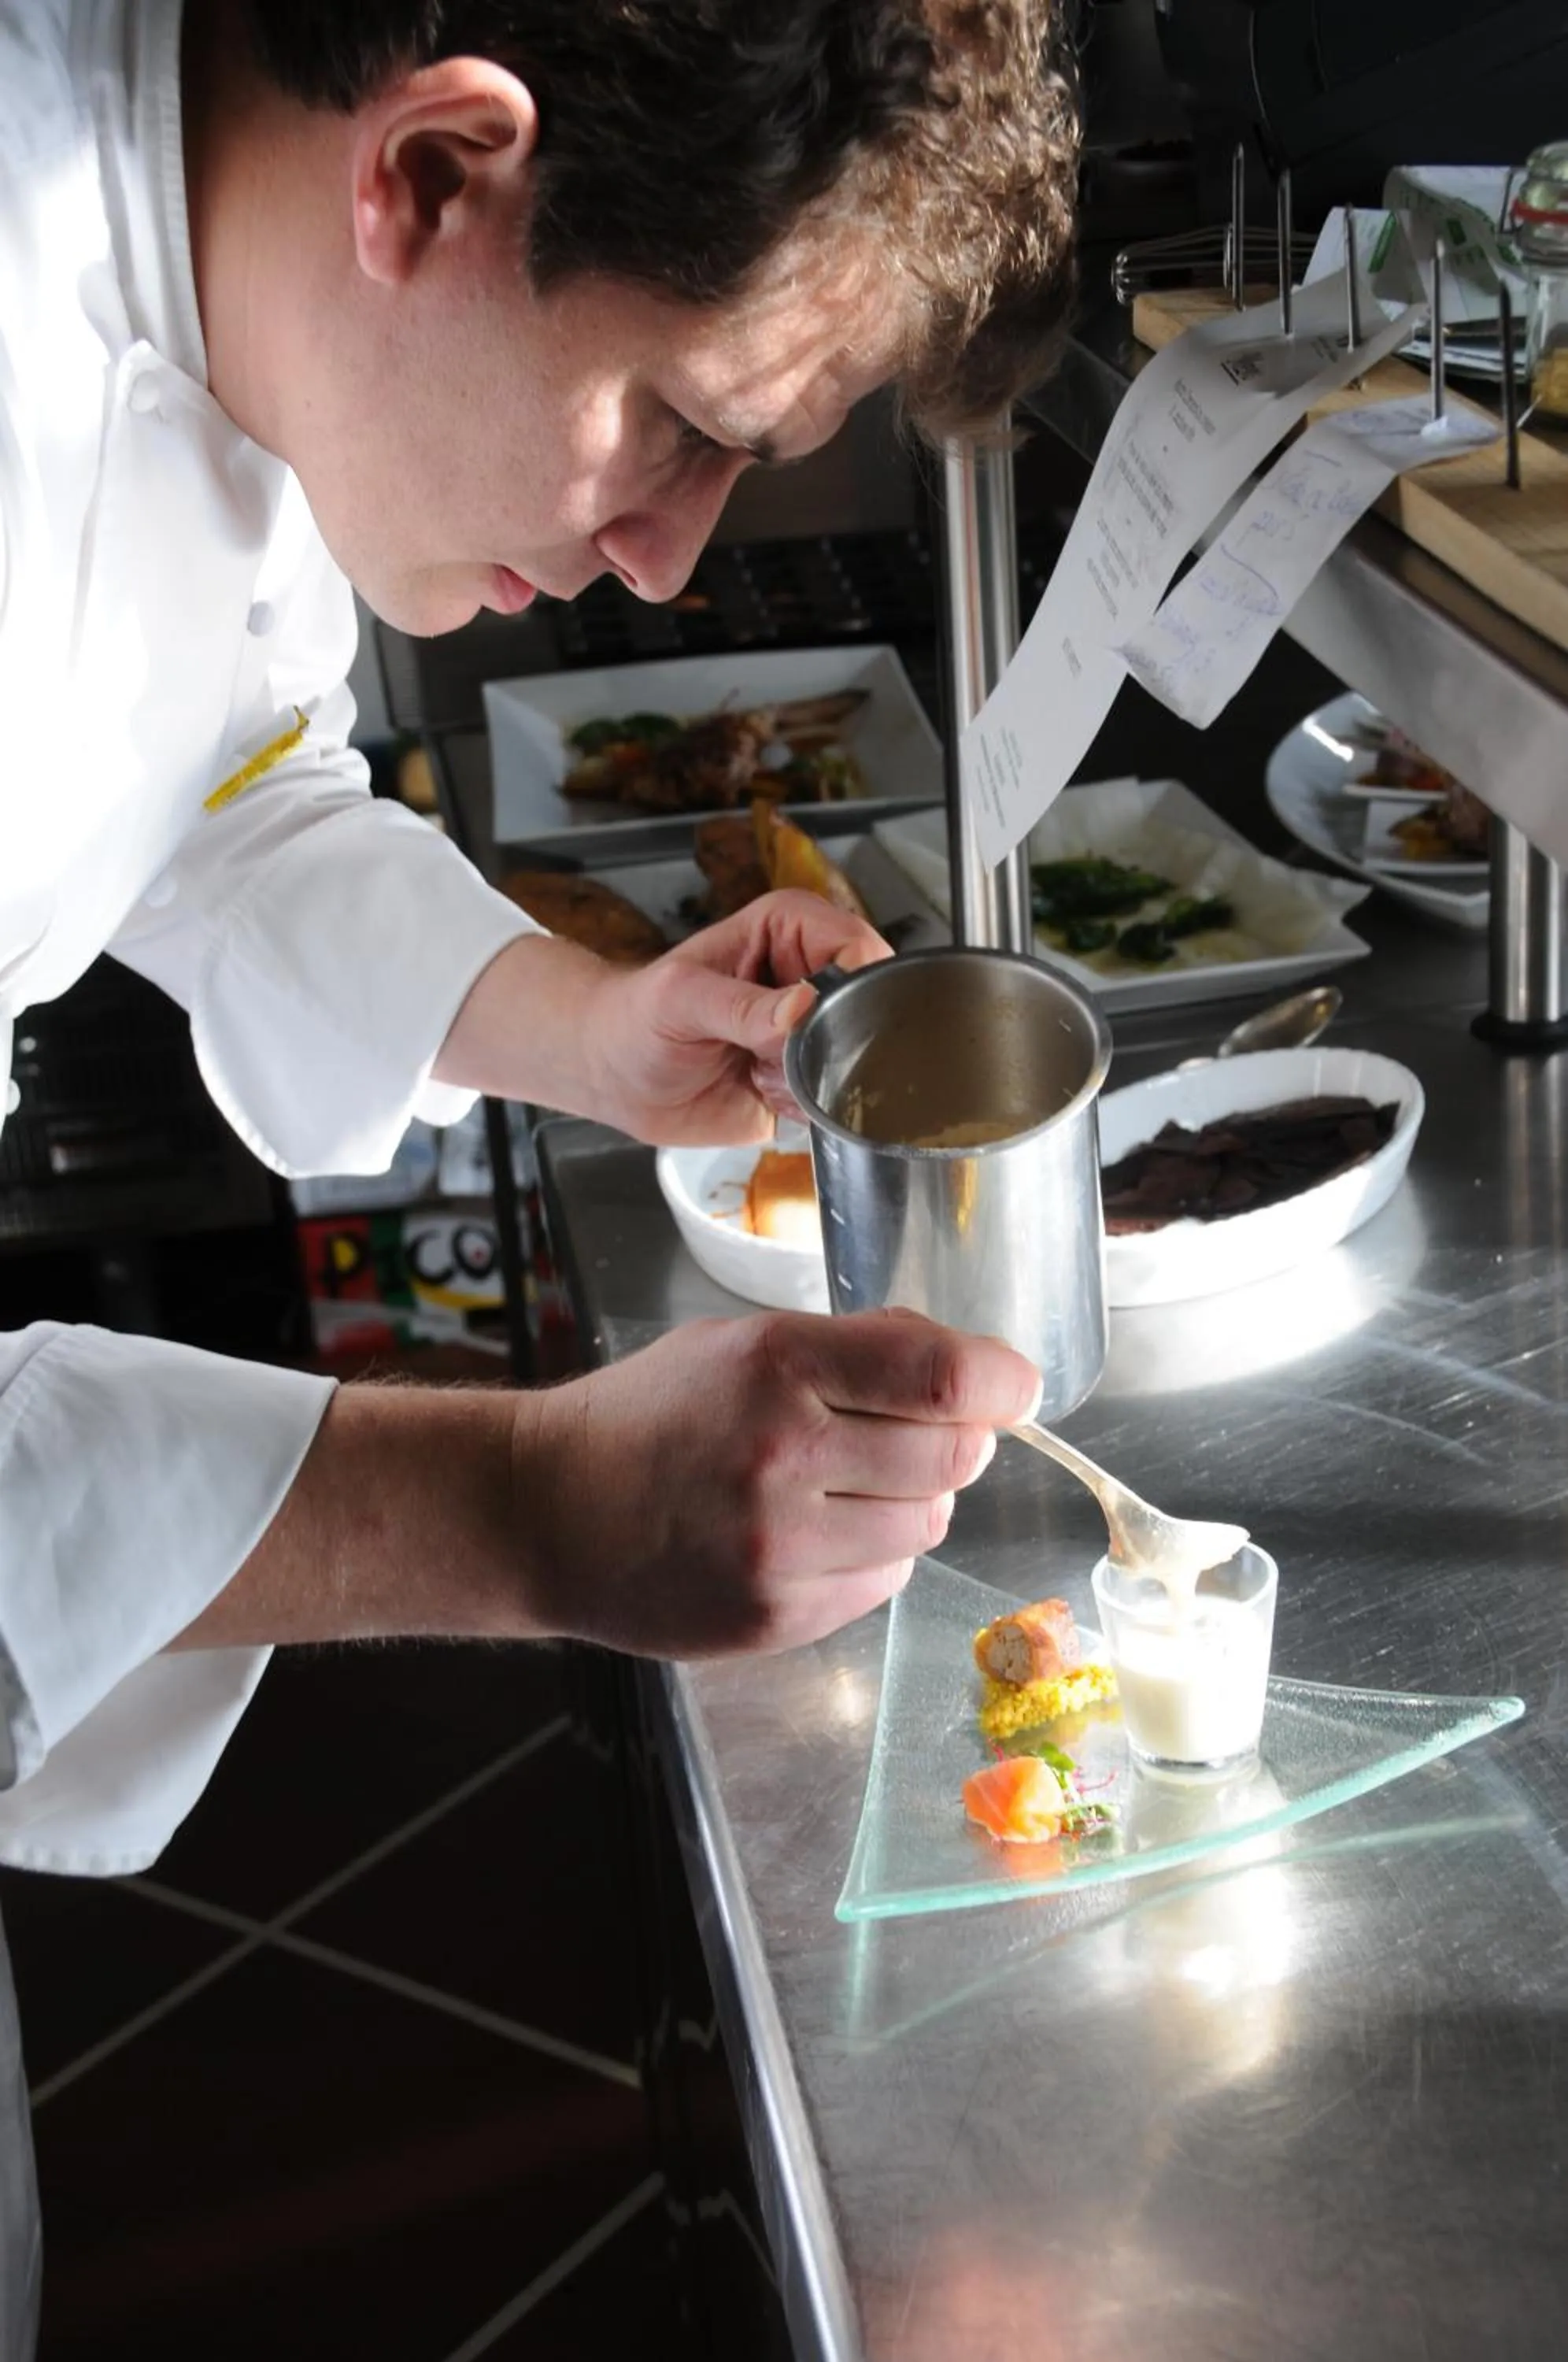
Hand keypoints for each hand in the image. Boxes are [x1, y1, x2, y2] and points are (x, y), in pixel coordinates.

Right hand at [514, 1309, 1041, 1658]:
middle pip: (954, 1456)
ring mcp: (781, 1547)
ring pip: (925, 1526)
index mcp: (779, 1366)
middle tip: (923, 1432)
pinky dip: (872, 1557)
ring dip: (912, 1501)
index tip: (1013, 1385)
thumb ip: (855, 1347)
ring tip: (846, 1485)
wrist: (545, 1512)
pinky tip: (814, 1534)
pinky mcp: (776, 1617)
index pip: (945, 1375)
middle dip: (959, 1440)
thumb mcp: (742, 1343)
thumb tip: (970, 1364)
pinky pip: (882, 1585)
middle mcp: (785, 1456)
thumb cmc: (649, 1416)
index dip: (1002, 1380)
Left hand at [586, 888, 890, 1143]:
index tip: (815, 1020)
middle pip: (869, 1005)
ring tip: (756, 1069)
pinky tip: (759, 1091)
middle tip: (771, 1052)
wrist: (614, 1076)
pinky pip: (835, 1098)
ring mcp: (814, 1029)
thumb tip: (803, 1008)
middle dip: (831, 1038)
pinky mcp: (808, 1078)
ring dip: (812, 1075)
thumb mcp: (681, 999)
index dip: (851, 985)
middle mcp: (812, 974)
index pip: (857, 946)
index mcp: (790, 929)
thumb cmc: (636, 1017)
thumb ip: (742, 1006)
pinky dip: (802, 1104)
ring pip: (857, 1058)